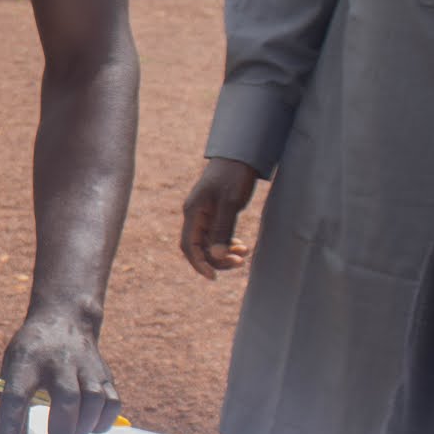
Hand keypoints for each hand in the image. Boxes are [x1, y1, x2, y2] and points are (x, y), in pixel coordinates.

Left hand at [0, 311, 119, 433]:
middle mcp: (58, 361)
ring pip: (93, 401)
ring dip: (82, 428)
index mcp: (26, 360)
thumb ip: (11, 400)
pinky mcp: (105, 373)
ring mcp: (86, 365)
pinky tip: (90, 426)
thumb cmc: (30, 354)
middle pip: (65, 400)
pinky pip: (111, 402)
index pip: (14, 396)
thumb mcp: (11, 366)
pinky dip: (102, 422)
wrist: (64, 318)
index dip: (8, 428)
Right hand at [179, 158, 258, 278]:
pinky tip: (242, 246)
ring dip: (224, 253)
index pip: (189, 245)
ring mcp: (204, 215)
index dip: (199, 263)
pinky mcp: (215, 213)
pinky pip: (216, 236)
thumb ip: (223, 229)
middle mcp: (195, 216)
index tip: (213, 277)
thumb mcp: (230, 202)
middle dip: (216, 260)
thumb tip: (217, 256)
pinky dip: (228, 244)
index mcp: (193, 212)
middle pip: (198, 248)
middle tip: (239, 262)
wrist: (240, 156)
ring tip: (244, 253)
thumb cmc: (234, 176)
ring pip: (209, 243)